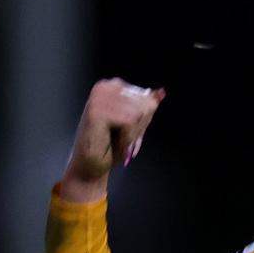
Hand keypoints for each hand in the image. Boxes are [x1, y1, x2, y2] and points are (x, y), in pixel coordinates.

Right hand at [61, 78, 165, 201]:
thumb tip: (161, 93)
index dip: (143, 119)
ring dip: (132, 133)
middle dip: (138, 126)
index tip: (128, 130)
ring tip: (117, 138)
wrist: (92, 166)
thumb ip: (147, 107)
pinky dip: (127, 137)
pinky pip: (129, 121)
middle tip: (122, 136)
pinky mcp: (97, 110)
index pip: (146, 98)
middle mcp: (105, 87)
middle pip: (143, 104)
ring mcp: (99, 97)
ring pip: (138, 112)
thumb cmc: (111, 146)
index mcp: (113, 86)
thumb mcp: (135, 123)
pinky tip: (114, 141)